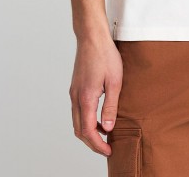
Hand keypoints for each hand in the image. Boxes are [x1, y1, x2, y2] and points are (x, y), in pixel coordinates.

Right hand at [68, 34, 123, 155]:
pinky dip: (87, 121)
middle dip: (92, 143)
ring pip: (77, 122)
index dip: (97, 145)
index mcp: (85, 98)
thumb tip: (108, 128)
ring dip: (89, 132)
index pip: (88, 131)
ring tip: (105, 136)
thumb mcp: (115, 82)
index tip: (108, 151)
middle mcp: (76, 98)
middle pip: (79, 130)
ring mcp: (73, 93)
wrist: (91, 37)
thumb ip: (111, 107)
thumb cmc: (105, 56)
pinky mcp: (75, 88)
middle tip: (106, 148)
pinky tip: (100, 120)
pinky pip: (78, 112)